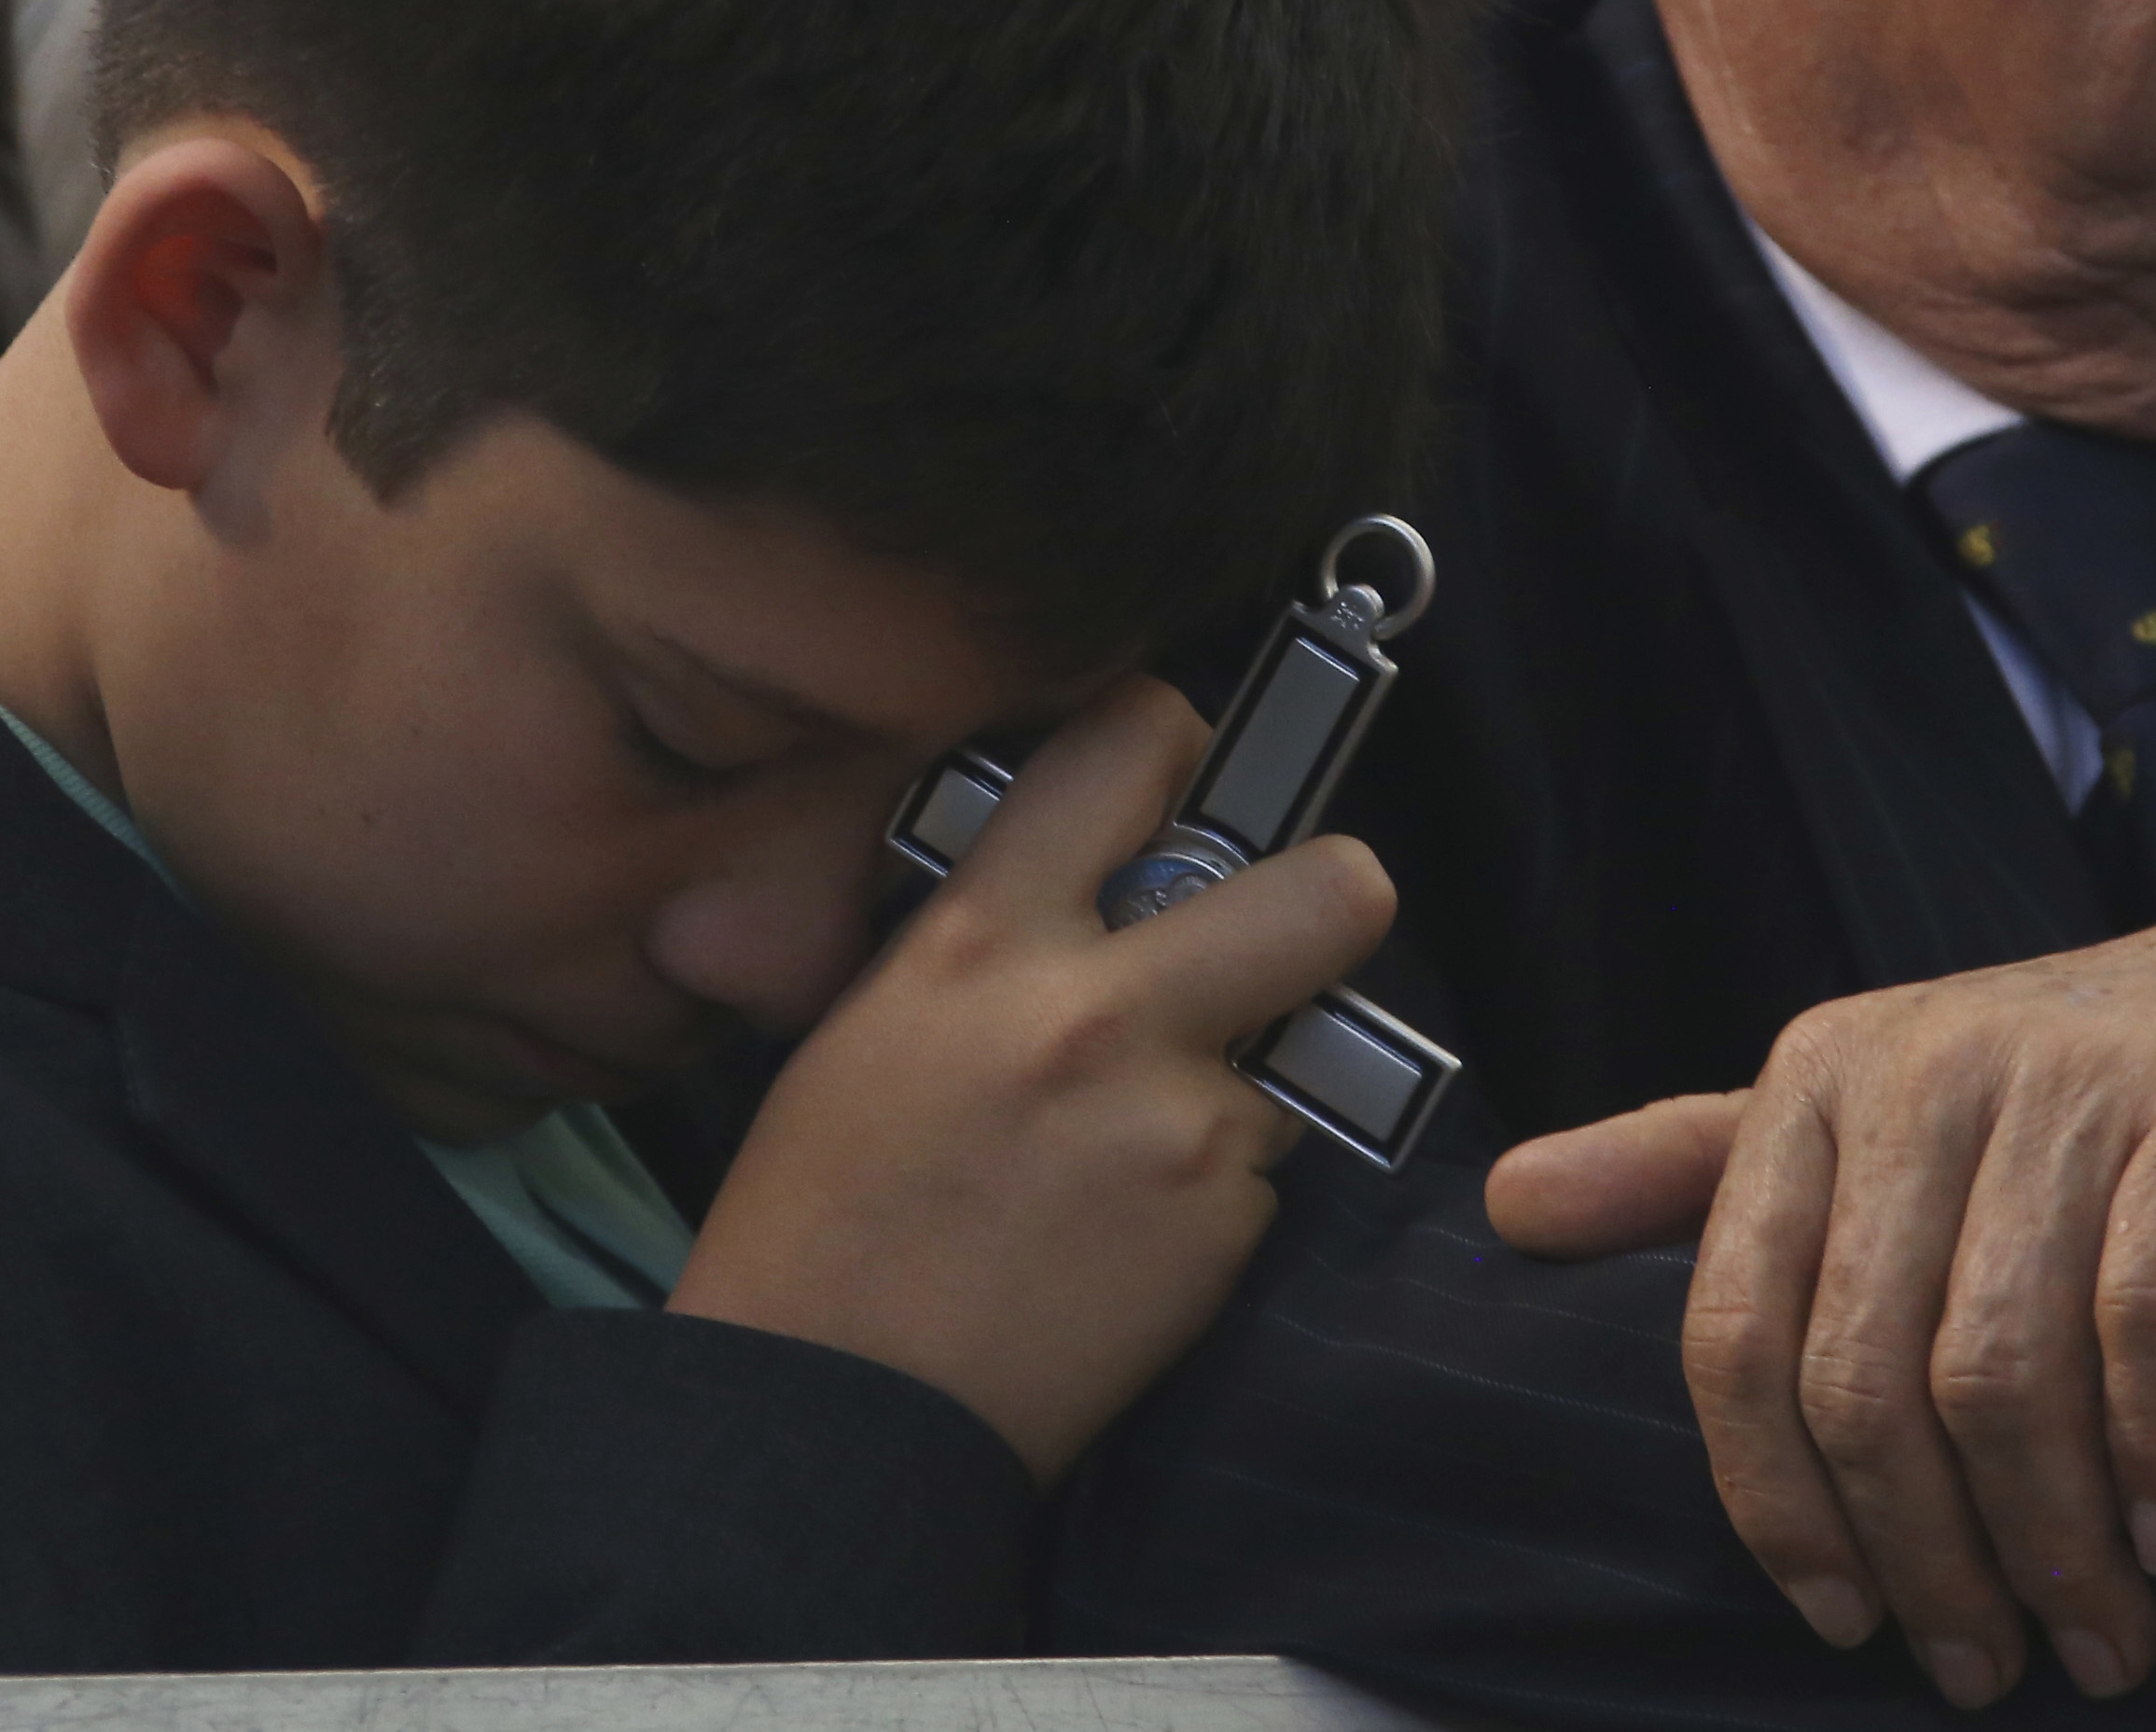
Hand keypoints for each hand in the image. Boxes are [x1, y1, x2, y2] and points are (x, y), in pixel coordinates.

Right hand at [670, 678, 1396, 1480]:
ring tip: (1128, 1151)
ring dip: (1234, 1087)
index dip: (1173, 745)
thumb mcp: (878, 1020)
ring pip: (1288, 1053)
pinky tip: (1120, 1236)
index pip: (1132, 745)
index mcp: (986, 938)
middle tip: (1284, 935)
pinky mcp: (1223, 1228)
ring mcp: (1177, 1125)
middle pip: (1330, 891)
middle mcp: (1099, 1011)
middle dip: (1328, 902)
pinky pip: (1261, 1171)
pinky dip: (1211, 1196)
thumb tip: (1101, 877)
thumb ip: (1001, 931)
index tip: (1179, 775)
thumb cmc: (825, 1214)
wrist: (835, 1412)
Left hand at [1490, 858, 2155, 1709]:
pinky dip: (2155, 1453)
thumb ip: (1704, 1161)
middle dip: (1925, 1562)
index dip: (1780, 1509)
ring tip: (2095, 1633)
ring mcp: (2072, 1077)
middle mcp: (1926, 1066)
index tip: (1842, 1620)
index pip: (1735, 1336)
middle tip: (1984, 1664)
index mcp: (1819, 1080)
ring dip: (2049, 1546)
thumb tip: (1509, 1205)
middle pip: (1866, 1380)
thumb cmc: (2101, 1074)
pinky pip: (2149, 1318)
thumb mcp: (1886, 1096)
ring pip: (2001, 1372)